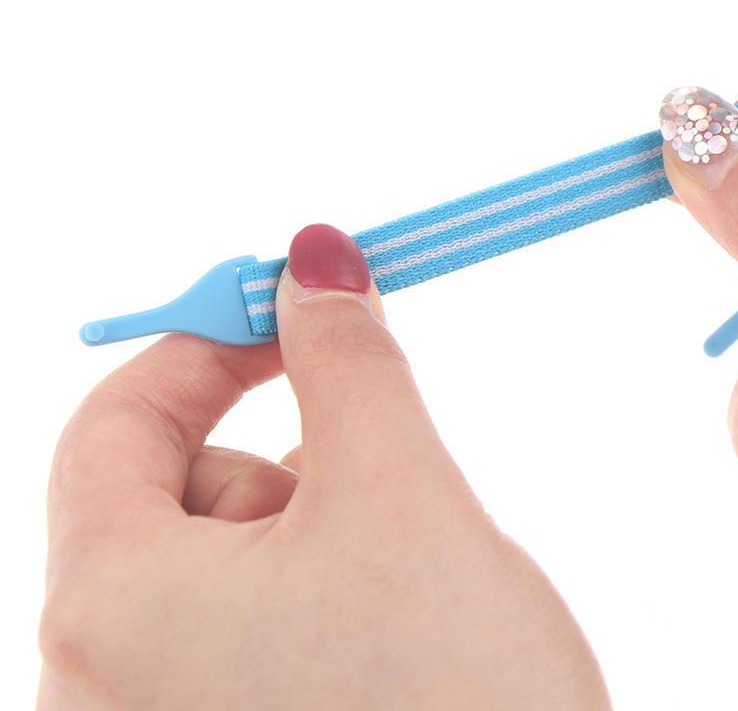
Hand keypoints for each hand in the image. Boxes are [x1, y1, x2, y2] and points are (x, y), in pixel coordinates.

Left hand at [38, 224, 610, 709]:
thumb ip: (345, 360)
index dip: (206, 345)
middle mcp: (97, 686)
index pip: (113, 422)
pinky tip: (381, 630)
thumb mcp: (399, 492)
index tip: (292, 312)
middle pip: (166, 492)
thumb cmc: (460, 701)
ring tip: (395, 581)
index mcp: (110, 610)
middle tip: (372, 466)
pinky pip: (235, 625)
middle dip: (274, 451)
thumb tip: (313, 252)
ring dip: (304, 525)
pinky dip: (304, 586)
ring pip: (213, 559)